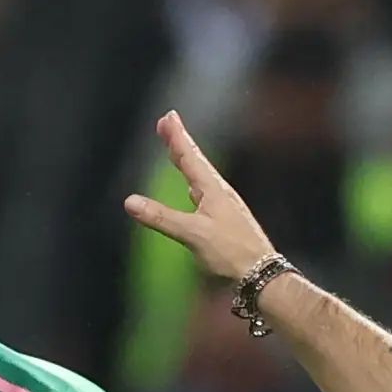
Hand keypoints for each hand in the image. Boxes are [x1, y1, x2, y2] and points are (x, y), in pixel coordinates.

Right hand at [122, 110, 278, 285]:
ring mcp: (224, 207)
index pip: (190, 157)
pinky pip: (205, 195)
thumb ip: (162, 218)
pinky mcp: (226, 222)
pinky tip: (193, 193)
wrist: (261, 275)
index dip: (177, 137)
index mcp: (212, 189)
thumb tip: (130, 202)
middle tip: (168, 124)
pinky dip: (194, 186)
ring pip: (201, 178)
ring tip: (177, 153)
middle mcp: (219, 194)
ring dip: (187, 163)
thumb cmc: (232, 252)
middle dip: (180, 144)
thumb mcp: (193, 233)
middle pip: (196, 162)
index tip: (168, 116)